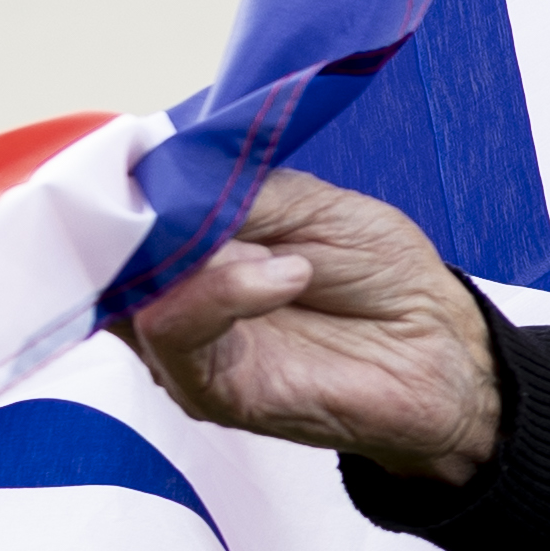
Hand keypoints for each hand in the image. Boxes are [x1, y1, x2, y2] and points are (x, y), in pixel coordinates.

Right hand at [127, 171, 499, 481]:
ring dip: (199, 256)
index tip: (155, 159)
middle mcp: (170, 300)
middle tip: (217, 203)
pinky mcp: (208, 390)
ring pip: (134, 293)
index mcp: (189, 250)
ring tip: (277, 253)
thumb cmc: (381, 276)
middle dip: (154, 217)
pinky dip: (225, 291)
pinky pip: (176, 333)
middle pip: (109, 254)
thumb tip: (164, 187)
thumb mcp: (309, 205)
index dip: (121, 182)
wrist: (440, 350)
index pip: (116, 213)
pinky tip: (287, 275)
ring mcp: (183, 348)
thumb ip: (233, 194)